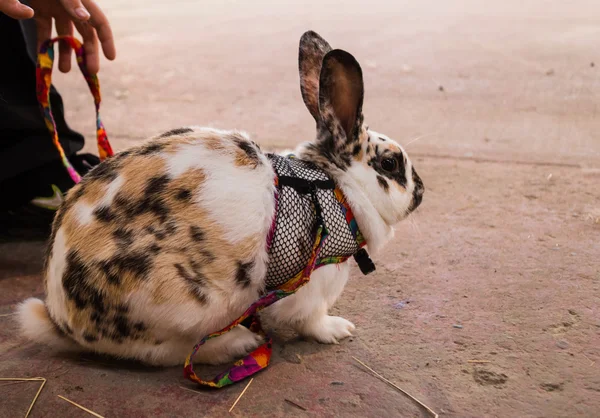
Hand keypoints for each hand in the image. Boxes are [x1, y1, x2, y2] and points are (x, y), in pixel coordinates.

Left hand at [1, 0, 115, 74]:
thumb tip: (84, 16)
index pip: (99, 21)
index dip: (107, 39)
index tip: (111, 58)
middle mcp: (70, 5)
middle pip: (85, 33)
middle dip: (88, 53)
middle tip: (90, 73)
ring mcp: (54, 7)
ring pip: (66, 35)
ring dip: (66, 53)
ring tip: (63, 71)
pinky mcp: (39, 10)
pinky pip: (46, 32)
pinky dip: (46, 46)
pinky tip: (45, 61)